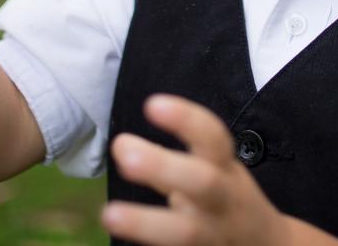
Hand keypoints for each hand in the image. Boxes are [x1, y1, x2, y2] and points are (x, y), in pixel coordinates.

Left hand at [103, 94, 291, 245]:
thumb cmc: (227, 203)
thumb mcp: (214, 174)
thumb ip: (171, 164)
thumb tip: (121, 146)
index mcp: (226, 172)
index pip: (214, 139)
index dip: (187, 120)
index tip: (152, 104)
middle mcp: (224, 203)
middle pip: (202, 183)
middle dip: (162, 167)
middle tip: (122, 149)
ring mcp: (216, 237)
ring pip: (186, 232)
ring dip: (146, 223)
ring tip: (109, 213)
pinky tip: (123, 244)